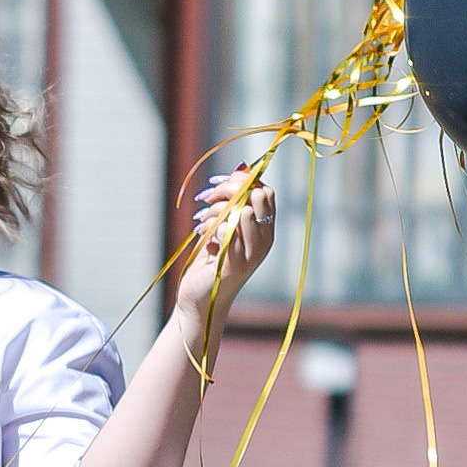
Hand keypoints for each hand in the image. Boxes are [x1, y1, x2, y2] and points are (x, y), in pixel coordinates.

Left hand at [173, 169, 276, 354]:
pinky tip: (202, 237)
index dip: (243, 180)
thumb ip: (233, 201)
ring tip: (202, 222)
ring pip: (242, 210)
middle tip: (208, 198)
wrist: (199, 298)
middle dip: (230, 188)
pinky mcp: (235, 264)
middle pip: (258, 195)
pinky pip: (227, 229)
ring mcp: (252, 254)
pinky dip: (210, 228)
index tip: (219, 183)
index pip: (266, 192)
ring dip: (216, 209)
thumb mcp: (224, 225)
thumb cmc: (210, 260)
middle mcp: (264, 241)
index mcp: (265, 230)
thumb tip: (241, 168)